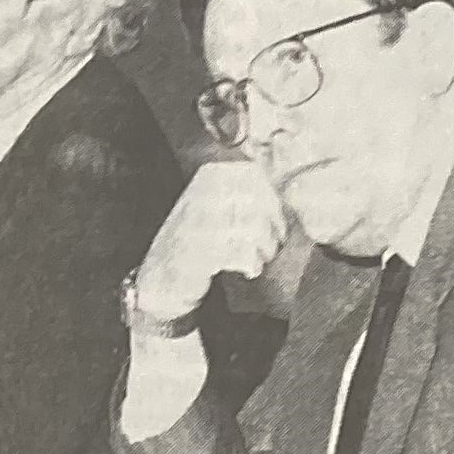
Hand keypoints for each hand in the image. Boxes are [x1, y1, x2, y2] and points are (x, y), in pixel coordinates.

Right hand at [136, 161, 286, 320]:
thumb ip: (249, 194)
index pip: (254, 175)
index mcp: (208, 176)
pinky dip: (251, 264)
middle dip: (272, 229)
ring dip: (264, 250)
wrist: (161, 278)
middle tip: (269, 247)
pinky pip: (240, 253)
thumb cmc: (199, 242)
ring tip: (257, 259)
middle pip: (258, 202)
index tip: (275, 222)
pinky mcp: (197, 252)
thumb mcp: (219, 207)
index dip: (273, 200)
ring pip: (253, 228)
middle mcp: (200, 193)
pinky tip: (247, 270)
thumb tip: (292, 196)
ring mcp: (196, 223)